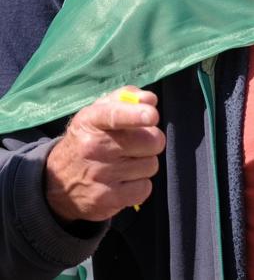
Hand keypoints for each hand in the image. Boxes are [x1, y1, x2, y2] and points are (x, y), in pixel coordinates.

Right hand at [45, 87, 164, 222]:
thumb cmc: (89, 138)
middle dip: (151, 141)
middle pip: (150, 141)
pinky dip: (140, 185)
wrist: (56, 182)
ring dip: (144, 163)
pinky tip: (125, 180)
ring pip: (151, 165)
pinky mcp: (105, 200)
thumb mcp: (99, 111)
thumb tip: (150, 100)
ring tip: (126, 162)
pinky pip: (144, 188)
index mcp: (91, 120)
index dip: (136, 115)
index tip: (152, 116)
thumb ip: (127, 98)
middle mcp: (93, 147)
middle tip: (138, 143)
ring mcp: (99, 175)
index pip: (115, 115)